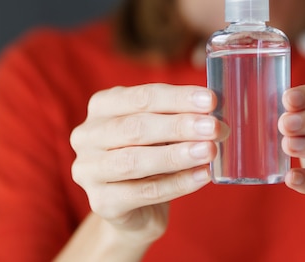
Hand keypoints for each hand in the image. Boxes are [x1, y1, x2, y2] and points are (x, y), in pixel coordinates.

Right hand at [69, 84, 227, 245]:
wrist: (138, 208)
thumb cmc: (154, 155)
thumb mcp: (165, 130)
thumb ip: (183, 119)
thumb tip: (216, 116)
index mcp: (103, 106)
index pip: (141, 97)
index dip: (178, 98)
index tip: (211, 101)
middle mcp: (88, 135)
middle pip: (136, 127)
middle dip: (179, 126)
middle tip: (213, 127)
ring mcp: (89, 170)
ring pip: (135, 161)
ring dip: (176, 155)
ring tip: (209, 151)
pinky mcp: (101, 203)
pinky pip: (144, 192)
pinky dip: (177, 184)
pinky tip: (202, 176)